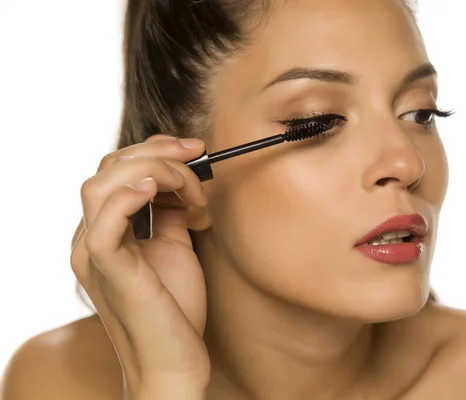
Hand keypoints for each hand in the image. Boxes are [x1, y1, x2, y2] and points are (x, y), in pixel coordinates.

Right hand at [70, 135, 209, 398]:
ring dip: (154, 171)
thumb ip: (172, 213)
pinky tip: (160, 190)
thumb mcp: (176, 247)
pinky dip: (130, 195)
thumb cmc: (175, 309)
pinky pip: (105, 220)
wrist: (173, 362)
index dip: (156, 150)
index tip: (197, 150)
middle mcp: (90, 238)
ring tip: (193, 190)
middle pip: (108, 169)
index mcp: (105, 231)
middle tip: (199, 154)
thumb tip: (184, 182)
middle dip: (158, 152)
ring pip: (102, 185)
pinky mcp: (108, 270)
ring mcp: (93, 254)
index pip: (117, 171)